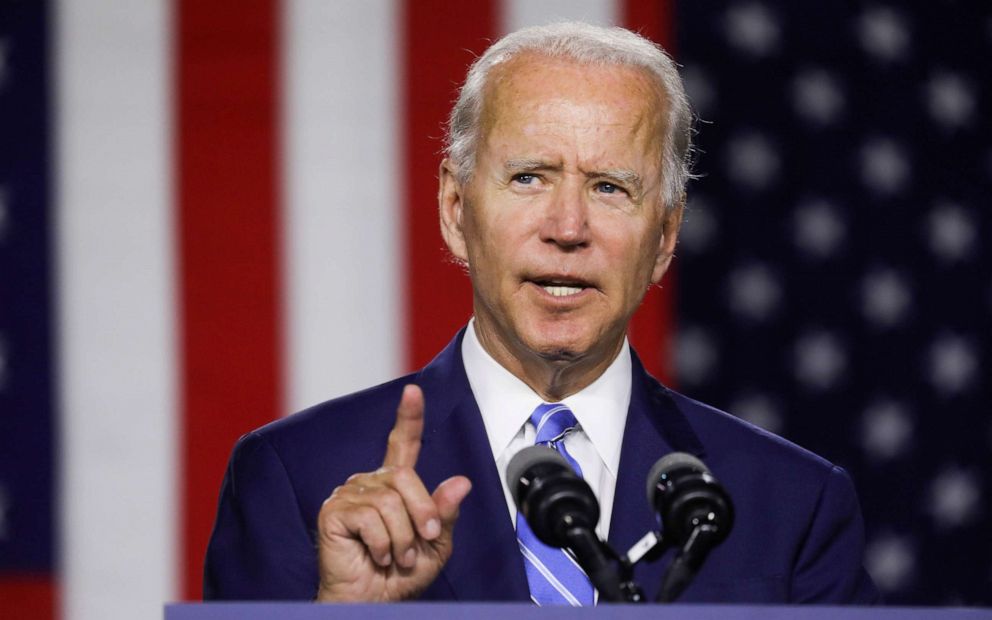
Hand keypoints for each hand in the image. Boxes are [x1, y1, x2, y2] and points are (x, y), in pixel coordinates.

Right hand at [315, 384, 471, 601]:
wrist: (372, 602)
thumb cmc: (400, 576)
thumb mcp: (436, 545)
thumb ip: (445, 513)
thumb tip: (461, 482)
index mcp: (395, 485)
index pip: (402, 443)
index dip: (408, 416)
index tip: (413, 391)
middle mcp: (370, 483)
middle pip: (406, 478)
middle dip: (422, 514)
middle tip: (420, 544)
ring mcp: (350, 494)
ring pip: (390, 501)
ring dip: (402, 538)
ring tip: (396, 556)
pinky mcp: (333, 511)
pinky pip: (370, 516)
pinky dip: (382, 543)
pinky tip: (376, 554)